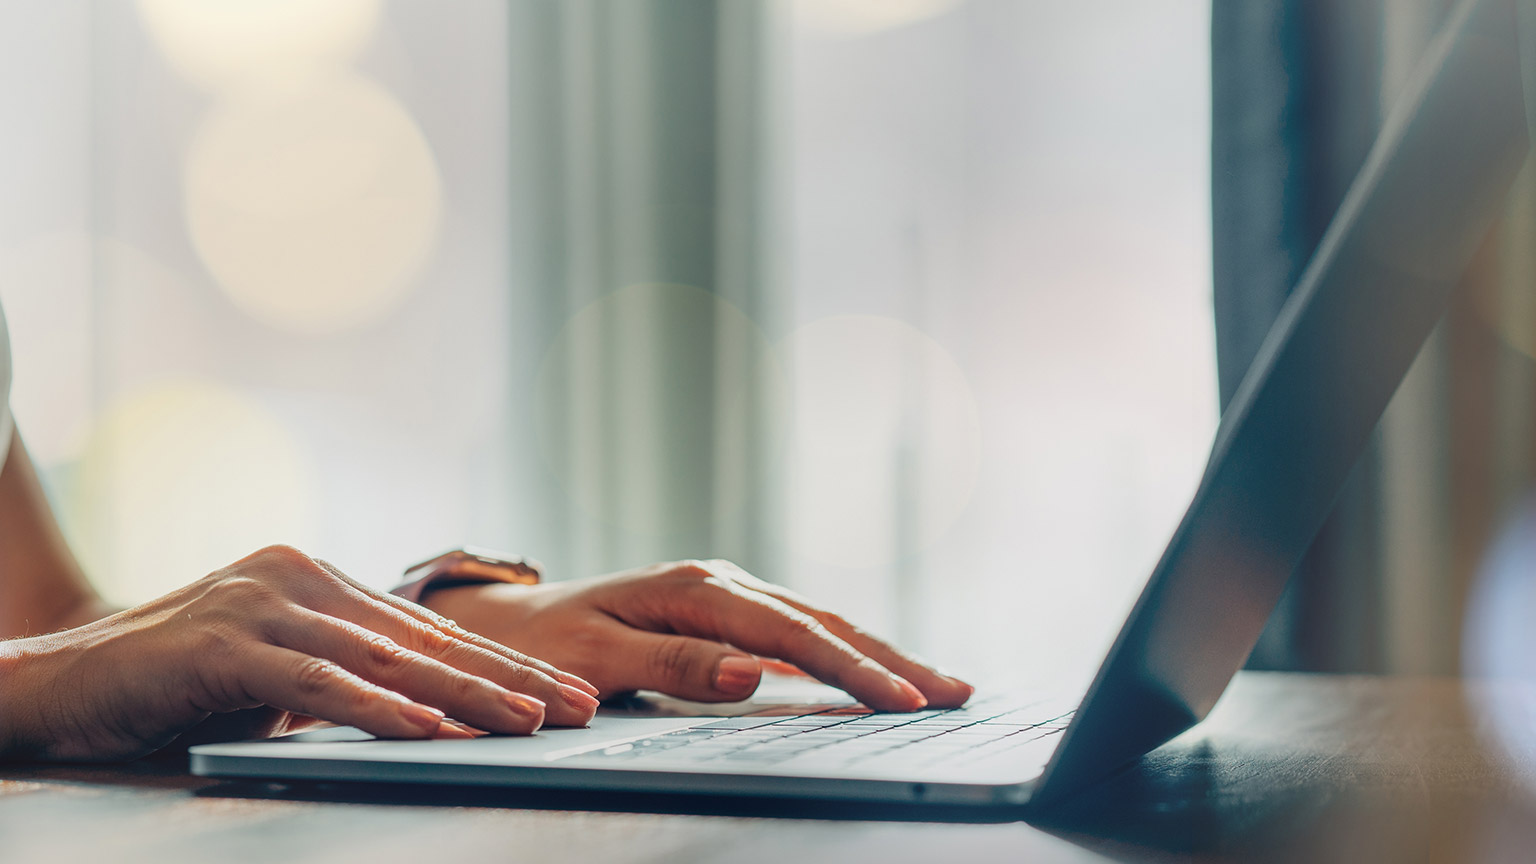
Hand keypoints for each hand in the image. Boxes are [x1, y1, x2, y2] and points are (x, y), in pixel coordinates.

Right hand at [0, 545, 598, 760]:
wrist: (59, 684)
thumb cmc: (176, 686)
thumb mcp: (279, 676)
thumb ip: (347, 676)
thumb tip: (433, 710)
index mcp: (321, 579)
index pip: (430, 631)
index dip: (503, 664)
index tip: (567, 692)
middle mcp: (301, 575)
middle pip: (426, 639)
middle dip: (510, 678)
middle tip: (579, 707)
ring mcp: (262, 602)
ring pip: (386, 658)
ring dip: (466, 695)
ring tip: (529, 723)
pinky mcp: (223, 643)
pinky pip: (318, 683)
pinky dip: (379, 709)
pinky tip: (429, 731)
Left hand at [424, 559, 973, 711]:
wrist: (514, 625)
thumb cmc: (551, 647)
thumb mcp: (602, 658)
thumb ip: (677, 665)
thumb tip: (753, 674)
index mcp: (698, 591)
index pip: (795, 636)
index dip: (855, 669)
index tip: (904, 699)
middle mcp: (722, 584)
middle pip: (824, 623)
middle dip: (893, 658)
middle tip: (957, 691)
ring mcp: (728, 597)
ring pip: (820, 625)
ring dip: (880, 653)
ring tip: (939, 683)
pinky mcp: (727, 614)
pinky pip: (799, 635)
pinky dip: (846, 653)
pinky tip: (876, 672)